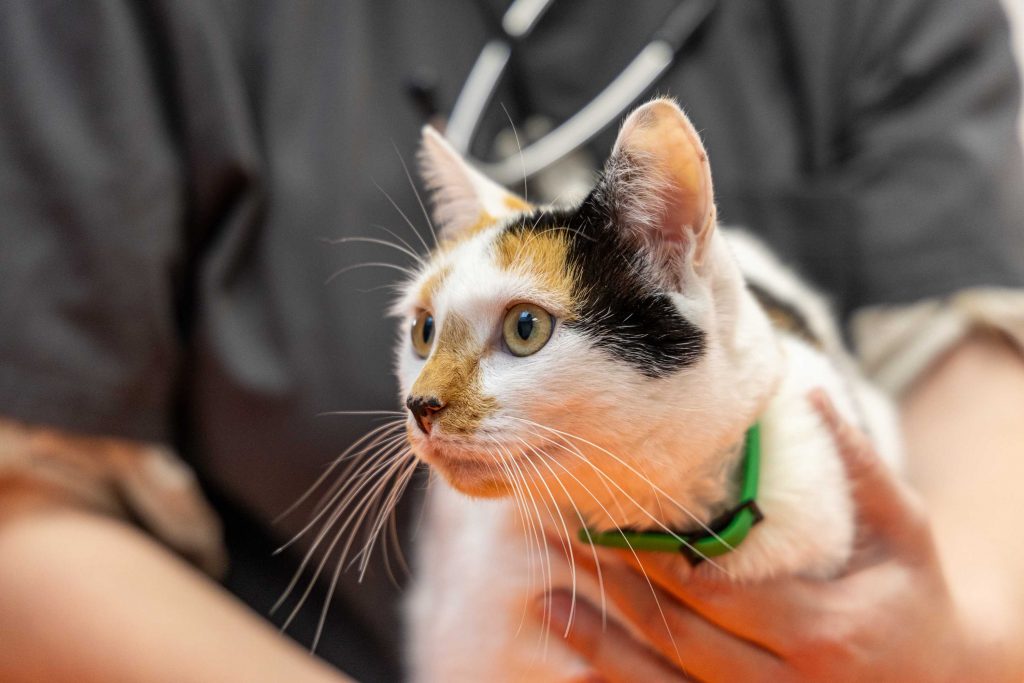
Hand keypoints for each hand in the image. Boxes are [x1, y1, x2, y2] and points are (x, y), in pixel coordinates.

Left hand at [537, 390, 1010, 681]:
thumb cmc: (915, 599)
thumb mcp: (905, 531)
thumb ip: (859, 468)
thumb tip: (807, 393)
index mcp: (825, 630)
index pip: (719, 592)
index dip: (654, 561)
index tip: (602, 523)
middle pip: (680, 639)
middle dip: (612, 592)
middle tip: (558, 546)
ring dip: (601, 647)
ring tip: (548, 604)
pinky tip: (581, 661)